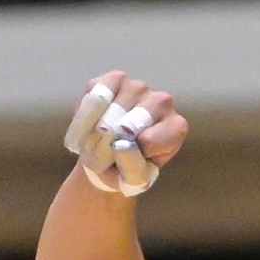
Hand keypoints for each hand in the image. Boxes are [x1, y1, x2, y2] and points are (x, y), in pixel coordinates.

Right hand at [62, 70, 188, 197]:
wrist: (108, 156)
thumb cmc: (126, 169)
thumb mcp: (133, 180)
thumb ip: (132, 168)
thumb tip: (121, 145)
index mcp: (175, 127)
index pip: (150, 140)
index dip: (129, 155)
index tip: (123, 164)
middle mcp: (162, 101)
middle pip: (129, 123)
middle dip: (109, 144)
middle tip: (101, 157)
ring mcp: (138, 87)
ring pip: (111, 109)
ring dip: (95, 132)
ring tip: (94, 145)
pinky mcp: (114, 79)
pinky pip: (94, 97)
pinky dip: (84, 118)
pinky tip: (87, 129)